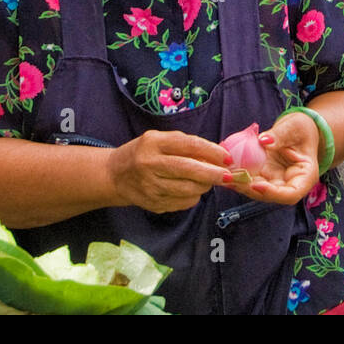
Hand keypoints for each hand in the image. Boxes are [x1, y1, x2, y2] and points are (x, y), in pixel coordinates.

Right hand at [106, 130, 231, 214]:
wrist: (115, 175)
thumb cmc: (144, 153)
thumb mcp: (160, 140)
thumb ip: (185, 145)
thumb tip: (216, 155)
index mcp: (154, 143)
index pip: (189, 145)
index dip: (211, 152)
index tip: (227, 158)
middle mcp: (149, 164)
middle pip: (188, 169)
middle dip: (212, 173)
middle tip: (228, 176)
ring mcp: (150, 186)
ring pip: (187, 189)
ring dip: (204, 186)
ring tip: (209, 182)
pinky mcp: (152, 203)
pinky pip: (181, 202)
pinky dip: (193, 197)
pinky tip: (193, 191)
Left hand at [225, 112, 320, 205]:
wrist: (299, 129)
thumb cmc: (302, 127)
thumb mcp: (294, 127)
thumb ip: (280, 135)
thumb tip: (264, 140)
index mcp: (305, 177)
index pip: (291, 194)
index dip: (272, 193)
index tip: (254, 185)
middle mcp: (289, 183)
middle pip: (270, 194)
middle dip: (249, 189)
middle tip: (231, 178)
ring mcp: (276, 181)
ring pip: (257, 189)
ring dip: (240, 184)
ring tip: (224, 174)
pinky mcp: (264, 175)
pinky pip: (251, 178)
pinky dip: (239, 175)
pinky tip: (225, 169)